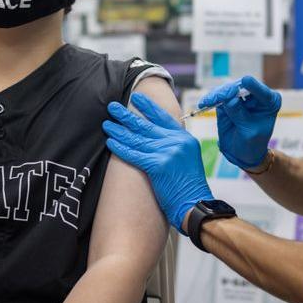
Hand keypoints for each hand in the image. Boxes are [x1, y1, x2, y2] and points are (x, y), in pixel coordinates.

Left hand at [104, 93, 212, 233]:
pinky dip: (120, 148)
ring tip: (107, 124)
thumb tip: (154, 138)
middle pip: (146, 125)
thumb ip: (174, 146)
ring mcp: (167, 152)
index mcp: (184, 138)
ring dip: (119, 131)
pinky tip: (110, 142)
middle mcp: (176, 142)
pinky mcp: (158, 165)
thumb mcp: (187, 159)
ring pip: (137, 138)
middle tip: (112, 108)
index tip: (136, 98)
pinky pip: (134, 154)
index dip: (148, 107)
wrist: (195, 204)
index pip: (163, 117)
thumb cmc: (189, 187)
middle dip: (127, 116)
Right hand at [200, 76, 279, 169]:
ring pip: (227, 90)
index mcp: (269, 101)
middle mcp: (255, 94)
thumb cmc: (253, 143)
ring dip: (216, 95)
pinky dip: (210, 99)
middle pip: (240, 86)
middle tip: (216, 98)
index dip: (252, 85)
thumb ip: (240, 114)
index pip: (260, 90)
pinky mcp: (227, 100)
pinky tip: (204, 103)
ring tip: (206, 102)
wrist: (243, 152)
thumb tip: (229, 99)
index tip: (245, 81)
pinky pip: (218, 96)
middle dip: (227, 91)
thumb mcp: (249, 131)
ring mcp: (240, 96)